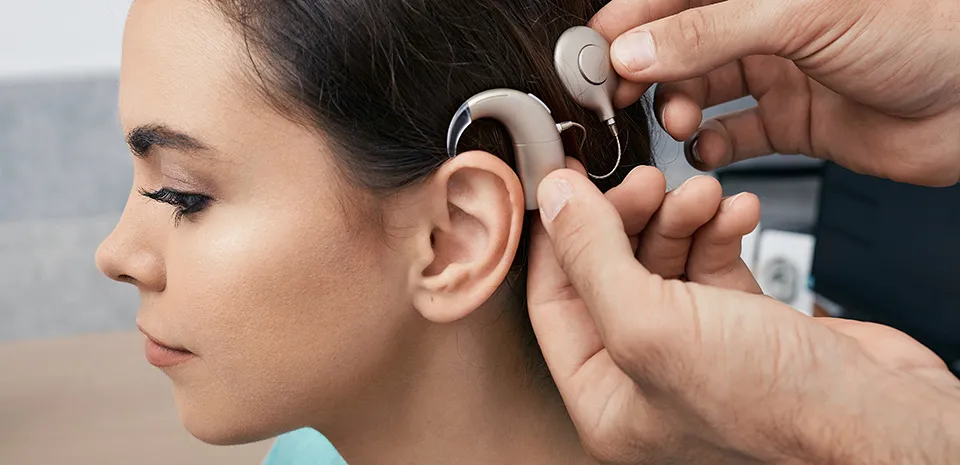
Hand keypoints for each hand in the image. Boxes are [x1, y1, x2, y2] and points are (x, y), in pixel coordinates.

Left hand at [527, 169, 959, 463]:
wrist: (881, 415)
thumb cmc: (776, 406)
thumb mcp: (653, 325)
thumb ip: (592, 258)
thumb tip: (556, 202)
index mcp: (605, 397)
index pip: (554, 301)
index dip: (559, 238)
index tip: (567, 185)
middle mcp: (644, 376)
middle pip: (610, 272)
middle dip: (630, 217)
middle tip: (646, 181)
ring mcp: (695, 349)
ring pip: (665, 261)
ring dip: (681, 217)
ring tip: (703, 194)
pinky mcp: (741, 325)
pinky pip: (712, 262)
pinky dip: (721, 230)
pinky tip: (736, 212)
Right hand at [589, 0, 959, 186]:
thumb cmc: (925, 27)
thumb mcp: (802, 13)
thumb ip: (709, 31)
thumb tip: (633, 49)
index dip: (622, 25)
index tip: (587, 58)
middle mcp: (761, 23)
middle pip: (674, 46)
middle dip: (642, 73)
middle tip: (619, 99)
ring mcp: (777, 72)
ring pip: (699, 93)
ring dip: (679, 112)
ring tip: (683, 125)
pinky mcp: (793, 121)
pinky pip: (735, 137)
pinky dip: (714, 150)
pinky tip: (711, 154)